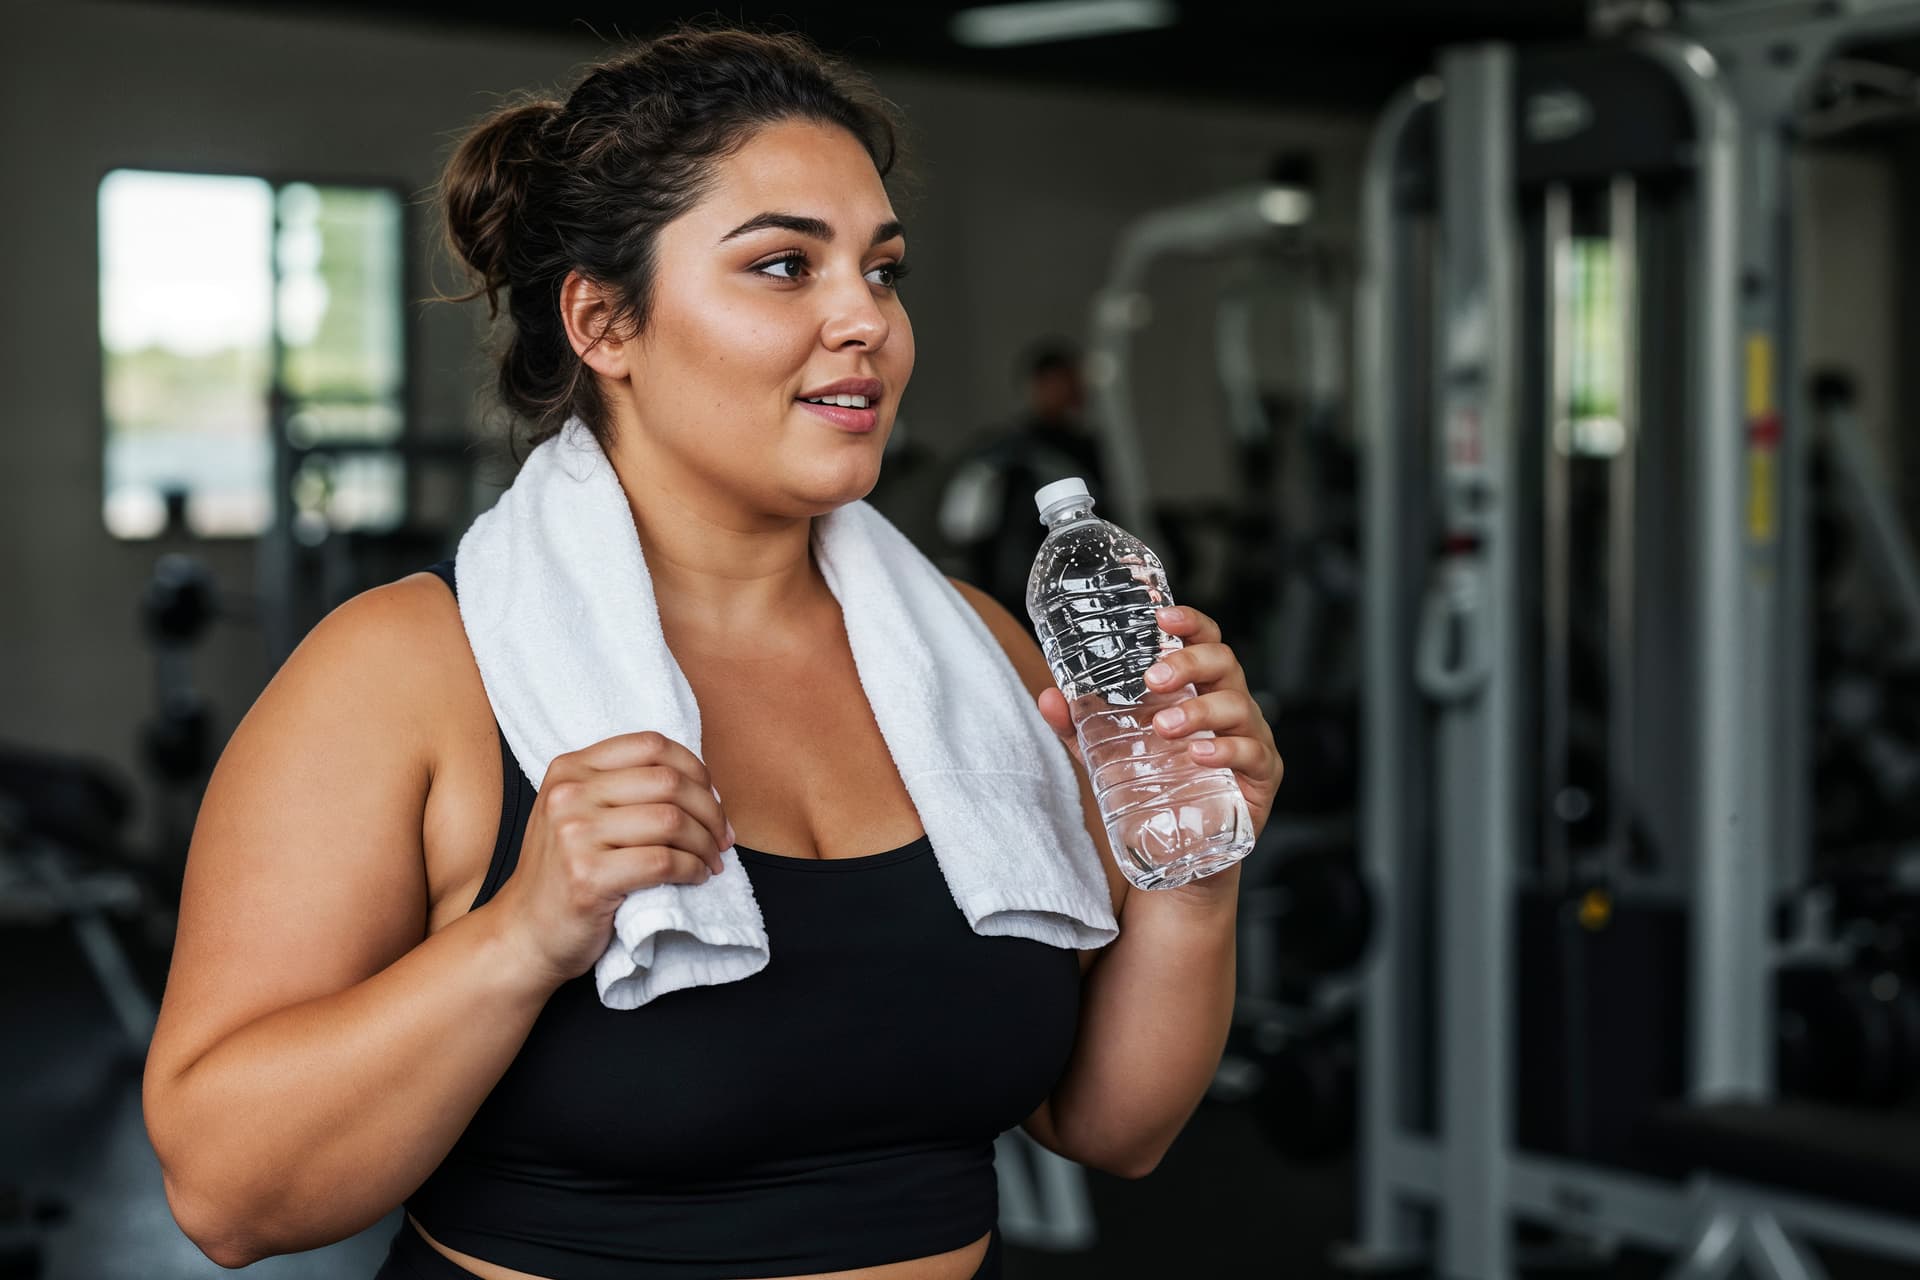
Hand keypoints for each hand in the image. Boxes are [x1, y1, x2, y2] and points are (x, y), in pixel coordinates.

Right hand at [486, 731, 732, 989]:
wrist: (525, 933)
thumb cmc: (565, 873)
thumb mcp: (579, 813)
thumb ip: (622, 788)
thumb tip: (701, 782)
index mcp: (569, 769)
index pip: (651, 745)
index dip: (695, 769)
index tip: (711, 798)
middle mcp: (568, 794)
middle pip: (668, 782)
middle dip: (710, 810)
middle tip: (722, 837)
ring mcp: (574, 835)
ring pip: (672, 821)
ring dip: (705, 844)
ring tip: (712, 860)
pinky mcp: (588, 877)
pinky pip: (664, 862)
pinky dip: (693, 870)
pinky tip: (696, 877)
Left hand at [1035, 604, 1284, 842]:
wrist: (1184, 852)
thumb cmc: (1157, 787)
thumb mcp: (1110, 755)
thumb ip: (1080, 727)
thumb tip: (1048, 697)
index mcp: (1200, 689)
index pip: (1204, 641)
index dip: (1190, 622)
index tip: (1162, 615)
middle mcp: (1230, 705)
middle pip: (1224, 663)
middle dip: (1189, 663)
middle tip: (1153, 679)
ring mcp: (1251, 737)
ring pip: (1238, 706)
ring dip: (1200, 711)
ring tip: (1164, 727)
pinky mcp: (1262, 775)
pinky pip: (1252, 753)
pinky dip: (1225, 751)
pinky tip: (1198, 756)